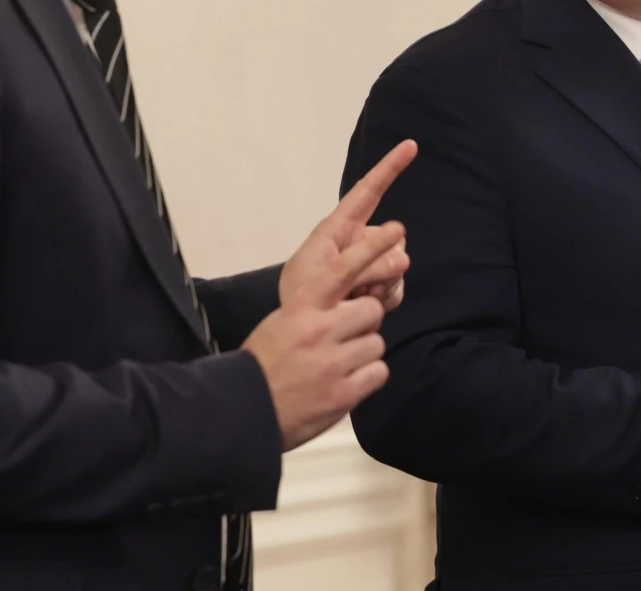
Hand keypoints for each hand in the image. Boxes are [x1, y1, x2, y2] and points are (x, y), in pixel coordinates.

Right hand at [244, 143, 417, 450]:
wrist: (245, 411)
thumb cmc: (265, 362)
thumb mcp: (281, 322)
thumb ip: (315, 308)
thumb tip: (351, 298)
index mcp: (302, 307)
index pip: (342, 270)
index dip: (371, 248)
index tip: (395, 229)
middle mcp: (320, 330)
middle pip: (372, 310)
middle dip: (364, 322)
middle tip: (343, 337)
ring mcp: (333, 363)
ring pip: (377, 343)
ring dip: (364, 354)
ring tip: (338, 366)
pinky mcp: (344, 394)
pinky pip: (378, 372)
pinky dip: (367, 379)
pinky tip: (344, 383)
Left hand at [281, 141, 417, 311]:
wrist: (301, 331)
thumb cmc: (303, 291)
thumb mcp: (325, 272)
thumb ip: (364, 260)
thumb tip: (403, 255)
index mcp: (341, 226)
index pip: (369, 191)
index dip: (389, 167)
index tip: (410, 144)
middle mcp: (361, 240)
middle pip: (394, 237)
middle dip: (381, 263)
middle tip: (356, 286)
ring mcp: (374, 264)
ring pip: (399, 265)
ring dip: (381, 285)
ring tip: (354, 298)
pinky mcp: (381, 286)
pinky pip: (398, 288)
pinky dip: (386, 299)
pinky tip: (368, 306)